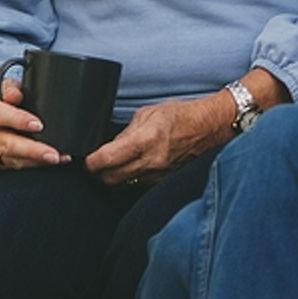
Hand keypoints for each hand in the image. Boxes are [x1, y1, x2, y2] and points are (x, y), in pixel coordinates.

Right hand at [0, 70, 62, 170]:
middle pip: (5, 144)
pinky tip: (48, 161)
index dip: (17, 121)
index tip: (38, 125)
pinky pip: (13, 165)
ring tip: (56, 158)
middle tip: (52, 153)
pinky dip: (33, 164)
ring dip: (35, 161)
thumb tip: (14, 95)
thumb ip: (10, 88)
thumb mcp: (2, 84)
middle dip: (31, 150)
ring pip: (10, 159)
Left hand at [83, 90, 240, 185]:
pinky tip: (131, 167)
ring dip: (113, 177)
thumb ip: (127, 132)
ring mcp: (157, 174)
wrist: (211, 127)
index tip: (87, 160)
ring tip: (113, 164)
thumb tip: (110, 146)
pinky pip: (137, 184)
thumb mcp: (150, 113)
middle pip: (109, 179)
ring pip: (122, 184)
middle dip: (98, 173)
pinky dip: (129, 178)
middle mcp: (151, 161)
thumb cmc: (182, 116)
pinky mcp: (162, 181)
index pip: (106, 160)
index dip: (90, 162)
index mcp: (145, 140)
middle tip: (95, 164)